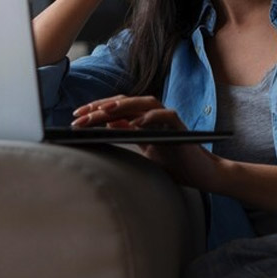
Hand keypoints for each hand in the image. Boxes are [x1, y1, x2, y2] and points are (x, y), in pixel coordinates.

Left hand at [72, 95, 222, 188]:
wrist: (200, 175)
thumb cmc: (173, 165)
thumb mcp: (143, 150)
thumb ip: (127, 136)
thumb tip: (106, 124)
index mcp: (142, 120)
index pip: (116, 109)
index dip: (95, 111)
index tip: (75, 117)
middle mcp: (154, 115)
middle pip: (125, 103)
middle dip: (101, 107)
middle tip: (81, 115)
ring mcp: (167, 118)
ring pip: (144, 103)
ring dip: (123, 105)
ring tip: (104, 111)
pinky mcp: (180, 126)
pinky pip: (165, 115)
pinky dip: (150, 117)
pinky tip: (135, 122)